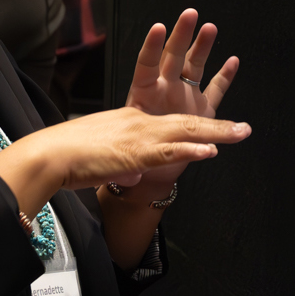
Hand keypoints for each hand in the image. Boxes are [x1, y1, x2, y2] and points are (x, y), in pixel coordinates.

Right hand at [0, 108, 249, 219]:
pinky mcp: (134, 152)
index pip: (171, 122)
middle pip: (187, 121)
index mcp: (131, 121)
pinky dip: (192, 149)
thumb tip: (135, 174)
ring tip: (241, 133)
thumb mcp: (103, 158)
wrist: (50, 154)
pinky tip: (211, 150)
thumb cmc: (68, 156)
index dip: (197, 125)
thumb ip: (122, 164)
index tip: (217, 129)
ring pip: (186, 131)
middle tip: (245, 128)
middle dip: (219, 125)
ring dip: (217, 132)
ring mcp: (138, 135)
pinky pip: (170, 150)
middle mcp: (139, 122)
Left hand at [122, 10, 239, 187]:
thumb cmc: (134, 155)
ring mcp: (184, 98)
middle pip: (174, 57)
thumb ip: (134, 144)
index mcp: (144, 95)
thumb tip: (134, 151)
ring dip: (203, 47)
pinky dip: (224, 76)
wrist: (148, 171)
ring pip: (195, 67)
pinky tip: (232, 61)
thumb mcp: (128, 145)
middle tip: (190, 14)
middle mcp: (165, 91)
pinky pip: (215, 90)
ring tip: (210, 28)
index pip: (147, 65)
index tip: (159, 28)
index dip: (152, 47)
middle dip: (182, 35)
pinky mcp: (201, 110)